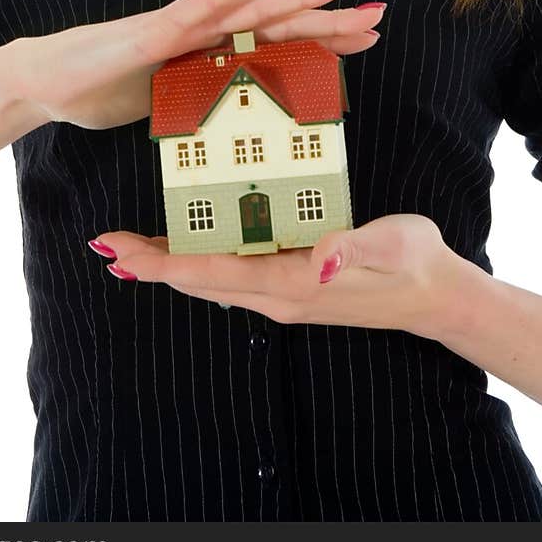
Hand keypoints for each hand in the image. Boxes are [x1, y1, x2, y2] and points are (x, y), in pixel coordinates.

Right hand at [3, 0, 385, 131]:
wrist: (42, 83)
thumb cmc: (99, 92)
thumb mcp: (164, 112)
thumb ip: (196, 109)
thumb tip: (228, 129)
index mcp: (210, 57)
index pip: (278, 49)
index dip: (324, 42)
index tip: (367, 39)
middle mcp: (203, 36)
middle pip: (278, 26)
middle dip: (329, 19)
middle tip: (380, 12)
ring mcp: (180, 29)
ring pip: (251, 10)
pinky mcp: (154, 33)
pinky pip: (203, 6)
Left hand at [89, 214, 465, 339]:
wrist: (437, 297)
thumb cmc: (415, 262)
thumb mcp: (393, 245)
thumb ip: (358, 247)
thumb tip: (324, 255)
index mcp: (293, 284)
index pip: (214, 272)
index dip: (163, 263)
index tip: (120, 252)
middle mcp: (278, 297)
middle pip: (200, 281)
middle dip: (150, 265)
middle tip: (105, 244)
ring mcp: (282, 297)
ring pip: (212, 283)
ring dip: (169, 266)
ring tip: (131, 247)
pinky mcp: (290, 289)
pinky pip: (232, 277)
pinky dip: (199, 264)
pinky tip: (187, 248)